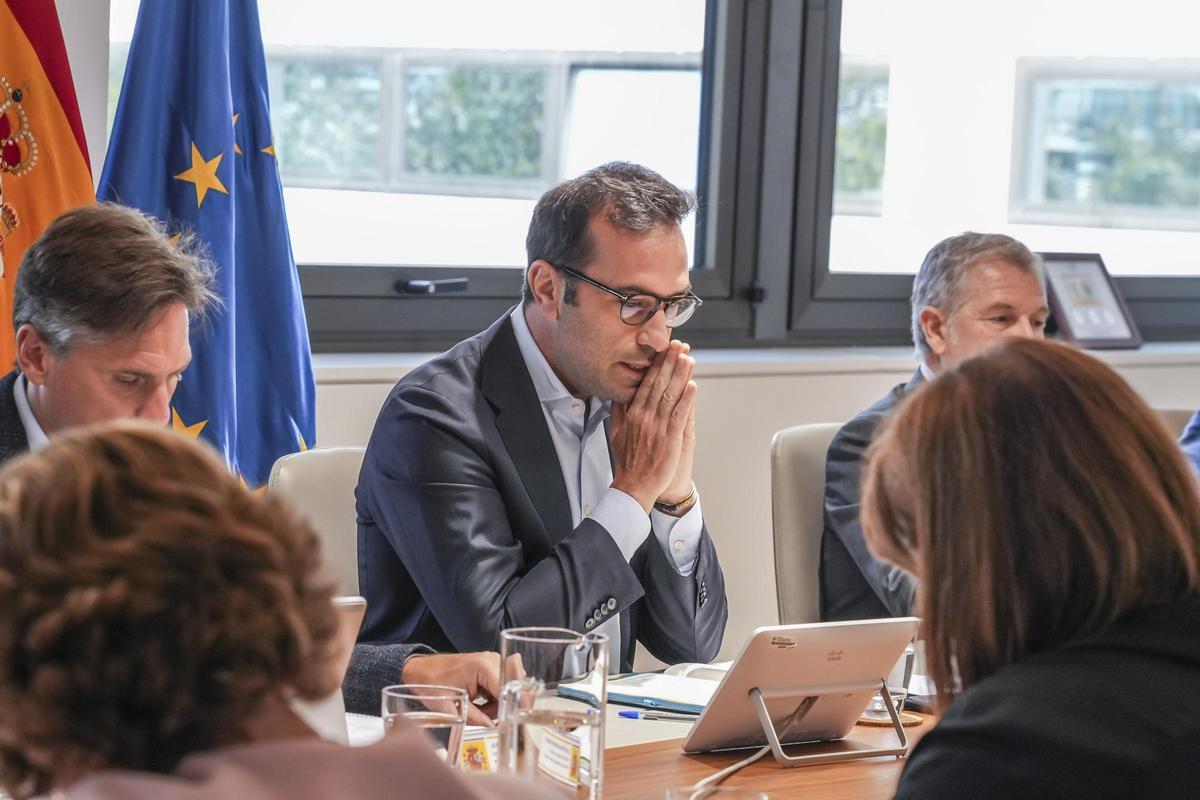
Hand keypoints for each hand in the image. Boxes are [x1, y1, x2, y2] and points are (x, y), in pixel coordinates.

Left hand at [401, 651, 524, 725]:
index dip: (514, 707)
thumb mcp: (451, 707)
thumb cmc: (431, 683)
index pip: (509, 689)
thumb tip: (492, 726)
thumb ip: (475, 718)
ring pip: (509, 689)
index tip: (514, 722)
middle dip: (503, 707)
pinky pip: (502, 687)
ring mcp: (493, 662)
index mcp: (483, 666)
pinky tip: (479, 705)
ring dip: (498, 705)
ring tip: (477, 711)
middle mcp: (492, 660)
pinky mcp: (491, 667)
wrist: (421, 671)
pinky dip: (494, 700)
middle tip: (486, 718)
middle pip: (512, 689)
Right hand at [610, 340, 696, 513]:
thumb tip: (620, 395)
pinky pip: (679, 414)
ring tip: (688, 358)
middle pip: (659, 383)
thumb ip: (619, 411)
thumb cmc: (627, 461)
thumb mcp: (616, 432)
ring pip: (670, 395)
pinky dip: (686, 399)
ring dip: (680, 375)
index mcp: (633, 413)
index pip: (646, 383)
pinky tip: (693, 385)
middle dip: (670, 362)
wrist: (633, 485)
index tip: (665, 350)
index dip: (657, 365)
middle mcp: (644, 416)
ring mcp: (657, 426)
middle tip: (679, 344)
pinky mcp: (669, 438)